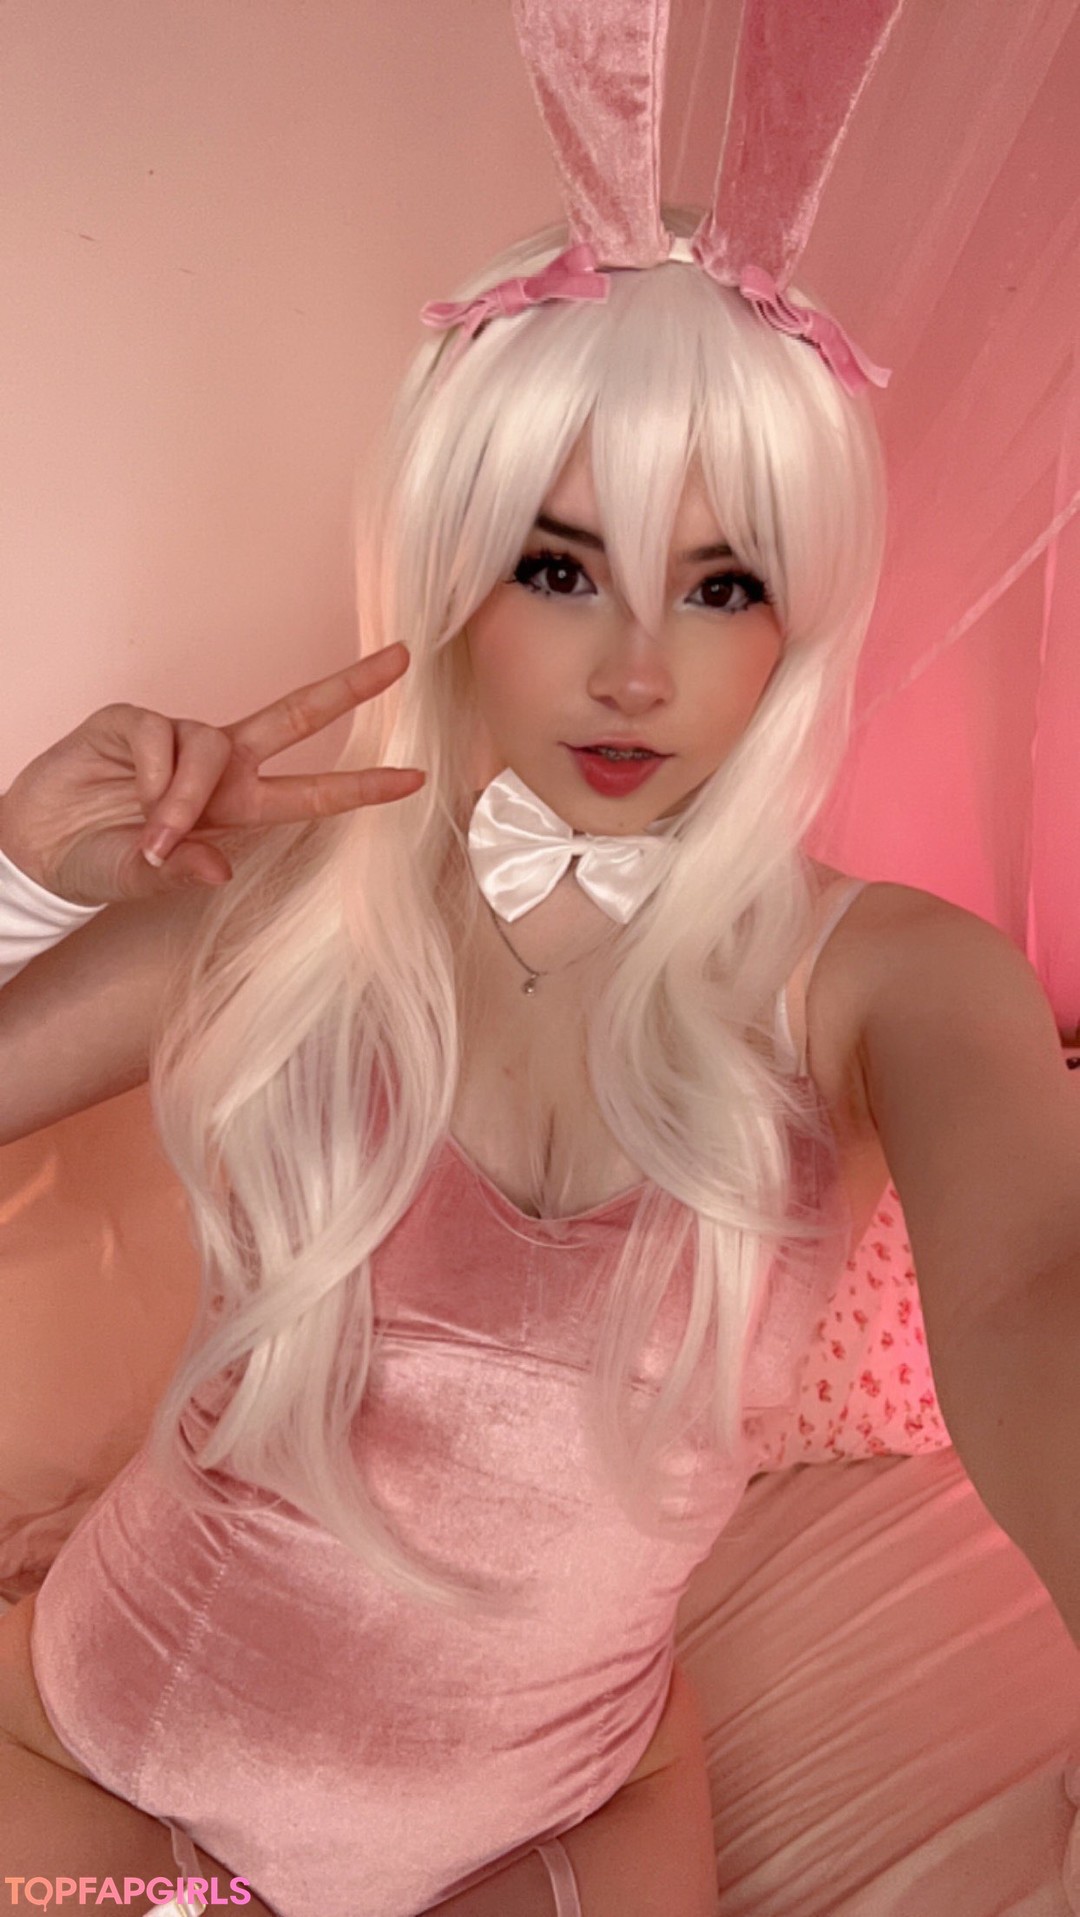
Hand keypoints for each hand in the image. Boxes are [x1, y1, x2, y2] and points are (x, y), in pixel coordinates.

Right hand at [0, 642, 424, 905]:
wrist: (37, 846)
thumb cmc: (100, 862)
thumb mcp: (141, 878)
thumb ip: (178, 873)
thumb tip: (217, 870)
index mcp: (238, 806)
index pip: (312, 791)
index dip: (362, 784)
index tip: (415, 780)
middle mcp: (219, 766)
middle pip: (294, 717)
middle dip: (347, 688)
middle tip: (402, 660)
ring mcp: (178, 739)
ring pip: (210, 745)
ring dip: (185, 795)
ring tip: (154, 832)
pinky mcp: (135, 720)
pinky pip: (159, 736)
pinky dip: (151, 772)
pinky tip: (124, 791)